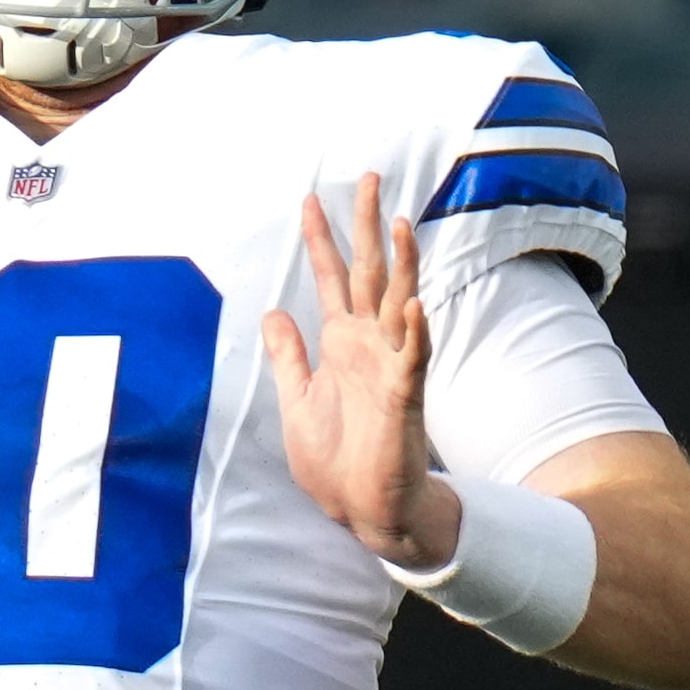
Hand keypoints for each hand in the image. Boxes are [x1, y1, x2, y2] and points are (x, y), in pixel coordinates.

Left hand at [262, 172, 460, 569]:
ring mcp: (390, 367)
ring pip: (399, 303)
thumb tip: (271, 312)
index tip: (310, 200)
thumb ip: (288, 356)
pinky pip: (413, 358)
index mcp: (342, 344)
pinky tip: (418, 304)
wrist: (363, 509)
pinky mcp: (405, 397)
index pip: (332, 279)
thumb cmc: (335, 460)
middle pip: (369, 273)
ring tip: (401, 223)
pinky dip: (416, 331)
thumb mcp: (296, 400)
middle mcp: (369, 345)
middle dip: (367, 227)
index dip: (321, 240)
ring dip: (402, 265)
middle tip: (369, 180)